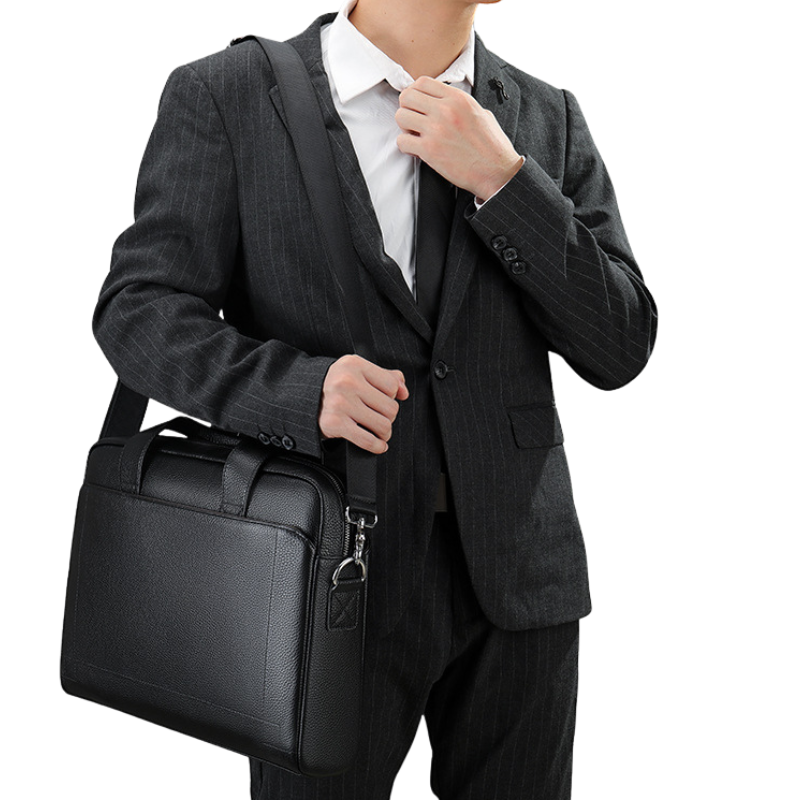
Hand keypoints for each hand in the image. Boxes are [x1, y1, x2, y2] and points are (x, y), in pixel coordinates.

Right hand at [318, 354, 409, 453]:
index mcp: (354, 365)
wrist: (304, 398)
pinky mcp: (335, 423)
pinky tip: (377, 443)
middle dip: (388, 416)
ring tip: (377, 429)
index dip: (391, 395)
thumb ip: (385, 376)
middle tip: (378, 416)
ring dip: (384, 432)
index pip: (392, 385)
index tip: (384, 400)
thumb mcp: (358, 372)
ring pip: (383, 425)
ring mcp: (340, 403)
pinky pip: (368, 440)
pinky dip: (377, 446)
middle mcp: (346, 382)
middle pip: (390, 407)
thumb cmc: (335, 386)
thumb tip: (404, 391)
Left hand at [395, 75, 523, 201]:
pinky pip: (402, 142)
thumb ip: (460, 105)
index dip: (415, 93)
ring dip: (405, 127)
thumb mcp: (481, 113)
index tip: (418, 105)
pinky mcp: (430, 150)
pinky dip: (406, 146)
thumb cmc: (492, 146)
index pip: (422, 82)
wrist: (497, 172)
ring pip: (401, 117)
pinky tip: (418, 150)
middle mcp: (445, 110)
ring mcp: (436, 129)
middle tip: (414, 121)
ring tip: (416, 136)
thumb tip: (445, 103)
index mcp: (458, 98)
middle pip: (407, 96)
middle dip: (407, 108)